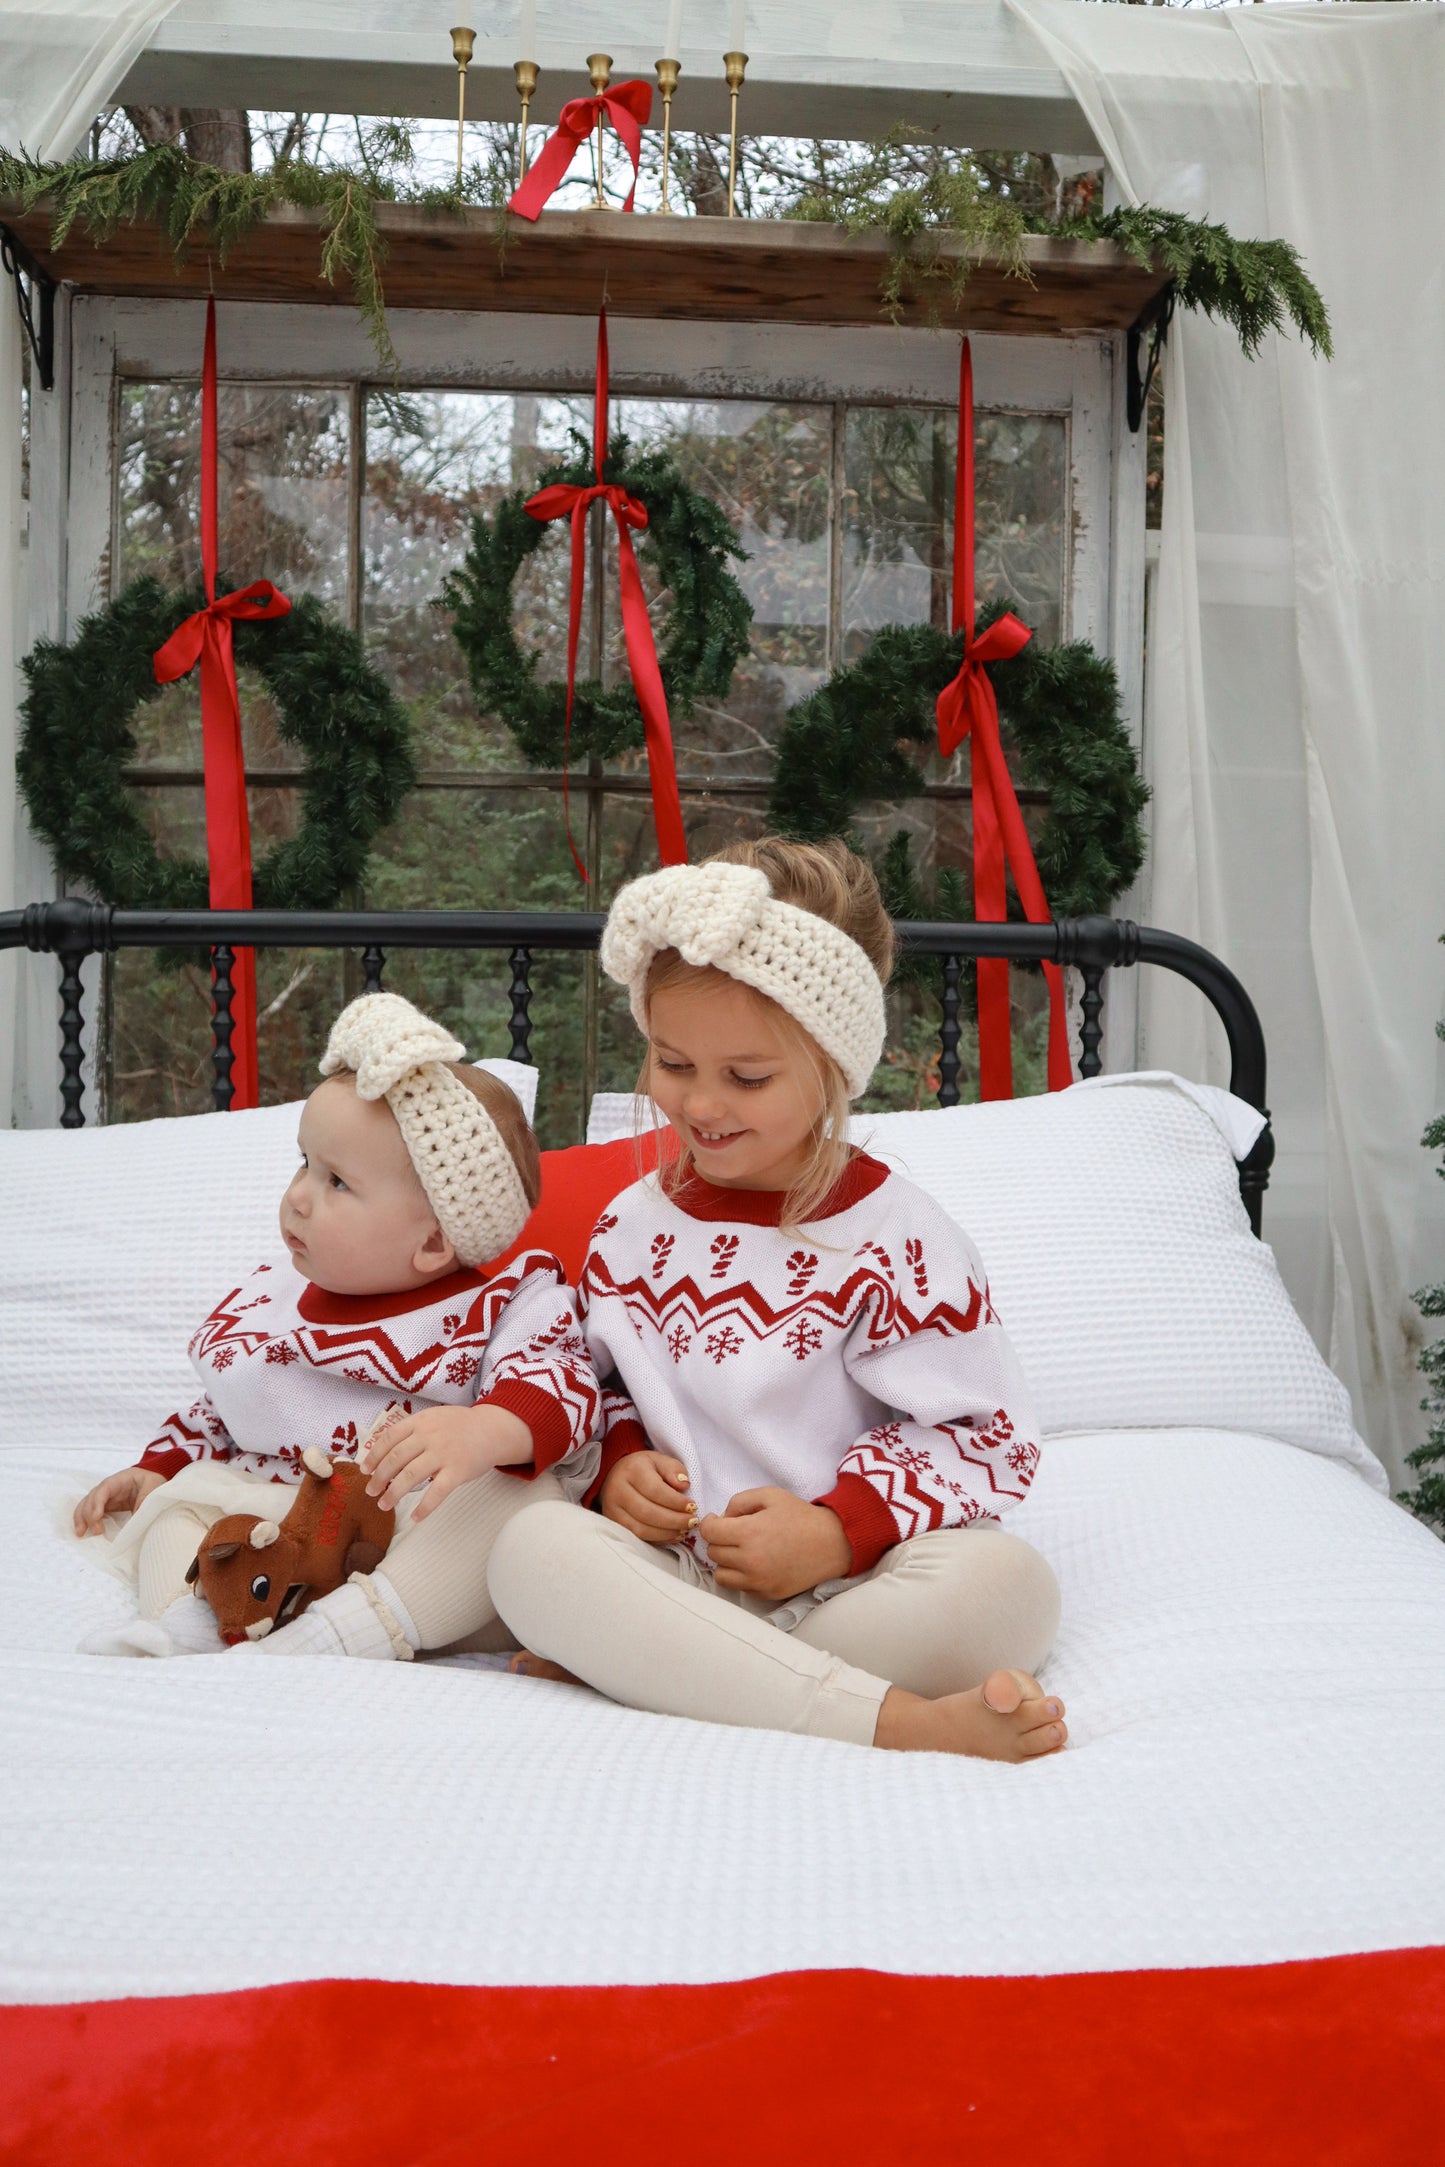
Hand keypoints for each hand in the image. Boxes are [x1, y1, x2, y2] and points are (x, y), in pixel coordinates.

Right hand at [73, 1466, 164, 1536]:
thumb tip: (137, 1517)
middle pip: (91, 1499)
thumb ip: (145, 1499)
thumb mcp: (154, 1485)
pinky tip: (83, 1532)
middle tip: (97, 1531)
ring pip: (86, 1506)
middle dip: (89, 1515)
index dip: (97, 1502)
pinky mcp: (106, 1507)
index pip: (103, 1489)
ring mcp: (104, 1498)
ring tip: (81, 1533)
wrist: (153, 1479)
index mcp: (119, 1480)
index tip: (97, 1516)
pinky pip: (90, 1513)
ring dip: (81, 1519)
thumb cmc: (152, 1480)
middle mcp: (107, 1488)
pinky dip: (84, 1522)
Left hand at [362, 1403, 531, 1521]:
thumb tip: (382, 1449)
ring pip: (410, 1476)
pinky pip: (437, 1492)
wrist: (493, 1429)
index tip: (364, 1470)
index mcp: (420, 1421)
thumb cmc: (459, 1426)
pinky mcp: (458, 1471)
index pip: (388, 1439)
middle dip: (379, 1477)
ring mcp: (444, 1453)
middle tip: (370, 1491)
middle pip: (395, 1459)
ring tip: (384, 1505)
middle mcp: (429, 1436)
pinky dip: (424, 1507)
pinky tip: (415, 1518)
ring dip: (393, 1493)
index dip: (373, 1456)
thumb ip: (411, 1430)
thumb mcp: (433, 1418)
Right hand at [600, 1452, 696, 1544]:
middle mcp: (618, 1490)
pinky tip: (673, 1535)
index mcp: (632, 1470)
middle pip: (647, 1512)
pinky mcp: (614, 1524)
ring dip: (667, 1533)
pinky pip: (637, 1537)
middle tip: (692, 1522)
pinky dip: (658, 1539)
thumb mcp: (660, 1461)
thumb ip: (674, 1469)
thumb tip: (684, 1485)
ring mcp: (613, 1510)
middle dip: (674, 1520)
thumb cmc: (644, 1468)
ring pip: (641, 1529)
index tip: (693, 1506)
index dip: (676, 1501)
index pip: (655, 1490)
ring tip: (685, 1530)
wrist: (617, 1475)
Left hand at [699, 1487, 851, 1601]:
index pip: (709, 1533)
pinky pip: (739, 1587)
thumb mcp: (770, 1495)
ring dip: (725, 1561)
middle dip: (720, 1540)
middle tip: (735, 1533)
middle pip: (713, 1553)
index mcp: (749, 1533)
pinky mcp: (766, 1594)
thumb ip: (739, 1502)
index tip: (718, 1520)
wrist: (832, 1544)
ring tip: (740, 1551)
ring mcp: (758, 1581)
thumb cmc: (801, 1517)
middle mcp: (749, 1561)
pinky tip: (754, 1564)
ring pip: (720, 1575)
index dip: (709, 1523)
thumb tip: (722, 1519)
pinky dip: (740, 1576)